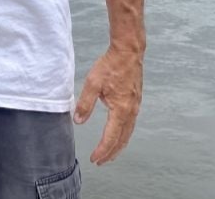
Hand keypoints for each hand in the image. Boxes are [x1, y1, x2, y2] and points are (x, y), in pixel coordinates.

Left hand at [73, 46, 142, 164]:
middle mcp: (131, 112)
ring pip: (128, 134)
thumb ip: (85, 103)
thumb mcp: (93, 82)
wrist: (128, 52)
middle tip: (100, 161)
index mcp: (121, 110)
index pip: (110, 137)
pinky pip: (130, 125)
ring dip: (118, 146)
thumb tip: (78, 121)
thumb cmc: (111, 65)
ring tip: (109, 153)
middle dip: (111, 153)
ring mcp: (135, 107)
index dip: (102, 150)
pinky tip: (118, 134)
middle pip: (122, 140)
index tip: (94, 159)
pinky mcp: (136, 102)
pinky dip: (123, 135)